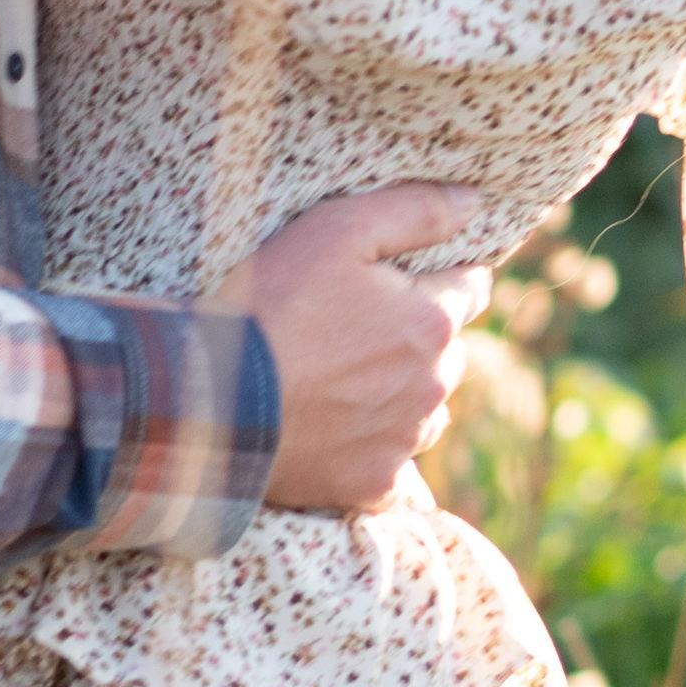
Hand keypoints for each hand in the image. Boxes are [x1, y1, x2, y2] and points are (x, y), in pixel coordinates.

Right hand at [224, 180, 495, 513]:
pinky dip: (373, 453)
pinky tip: (337, 438)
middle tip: (353, 332)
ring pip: (425, 412)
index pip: (469, 289)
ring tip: (341, 385)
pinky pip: (393, 469)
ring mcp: (403, 439)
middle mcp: (432, 385)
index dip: (435, 279)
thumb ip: (414, 212)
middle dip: (416, 340)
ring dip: (400, 397)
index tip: (400, 281)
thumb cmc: (271, 304)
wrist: (212, 396)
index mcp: (431, 322)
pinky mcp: (372, 483)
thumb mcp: (337, 230)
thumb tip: (473, 203)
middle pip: (446, 353)